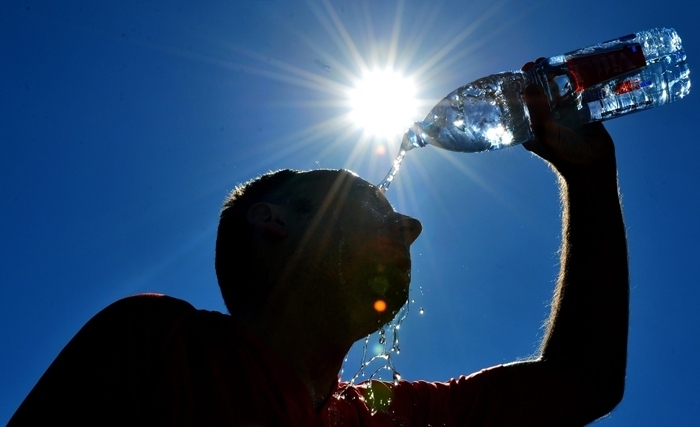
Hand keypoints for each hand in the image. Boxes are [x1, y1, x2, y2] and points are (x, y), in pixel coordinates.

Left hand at [521, 60, 616, 177]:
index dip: (523, 84)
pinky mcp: (583, 113)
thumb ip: (537, 110)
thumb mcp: (545, 132)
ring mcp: (566, 115)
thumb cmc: (563, 154)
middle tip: (542, 61)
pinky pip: (580, 94)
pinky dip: (580, 83)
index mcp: (532, 125)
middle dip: (541, 76)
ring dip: (560, 77)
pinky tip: (581, 70)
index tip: (525, 69)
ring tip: (560, 61)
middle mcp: (547, 119)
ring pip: (561, 91)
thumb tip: (528, 84)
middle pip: (542, 92)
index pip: (524, 101)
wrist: (593, 166)